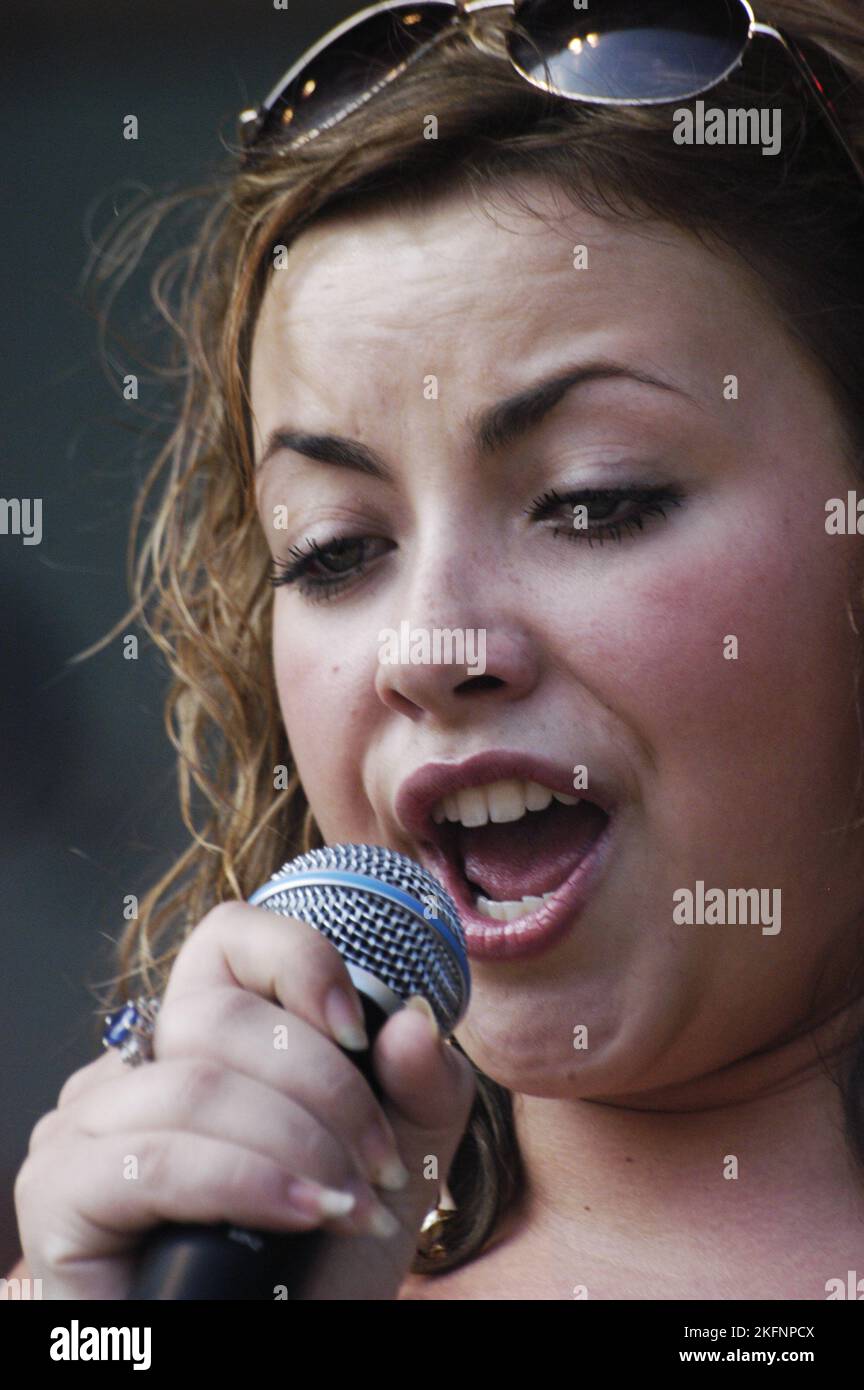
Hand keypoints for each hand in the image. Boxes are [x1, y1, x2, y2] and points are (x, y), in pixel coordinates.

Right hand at [13, 902, 475, 1298]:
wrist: (275, 1351)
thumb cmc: (322, 1258)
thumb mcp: (398, 1161)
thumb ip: (420, 1086)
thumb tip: (411, 1022)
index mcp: (202, 1039)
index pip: (228, 938)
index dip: (298, 961)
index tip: (361, 1032)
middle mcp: (132, 1066)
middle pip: (221, 1014)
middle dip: (326, 1089)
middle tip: (378, 1163)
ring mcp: (85, 1125)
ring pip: (195, 1085)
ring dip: (298, 1144)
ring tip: (350, 1203)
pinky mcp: (61, 1194)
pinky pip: (156, 1159)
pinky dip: (247, 1182)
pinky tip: (303, 1215)